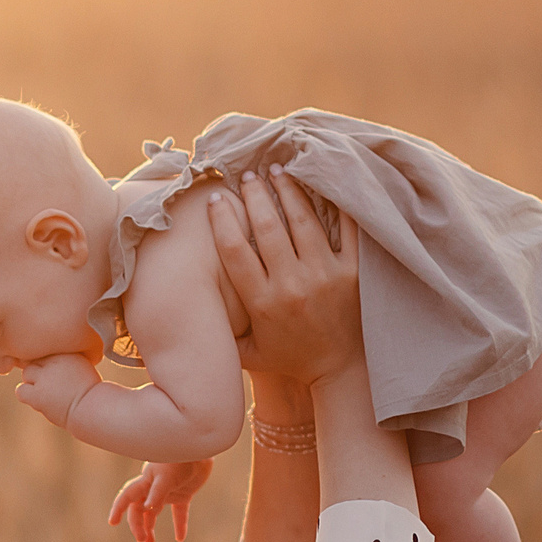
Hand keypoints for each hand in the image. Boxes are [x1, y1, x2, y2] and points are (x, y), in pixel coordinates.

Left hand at [16, 353, 97, 428]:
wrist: (93, 411)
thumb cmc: (89, 394)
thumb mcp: (83, 367)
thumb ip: (66, 361)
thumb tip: (45, 360)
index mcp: (67, 352)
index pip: (46, 350)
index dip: (48, 363)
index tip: (57, 375)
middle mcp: (55, 361)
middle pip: (35, 359)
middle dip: (40, 370)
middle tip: (51, 383)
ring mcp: (45, 377)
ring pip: (27, 373)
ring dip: (33, 382)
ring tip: (46, 392)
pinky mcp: (38, 394)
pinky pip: (21, 391)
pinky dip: (26, 394)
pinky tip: (38, 400)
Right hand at [105, 458, 214, 541]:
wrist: (202, 447)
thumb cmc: (181, 457)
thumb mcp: (168, 476)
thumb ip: (158, 492)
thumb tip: (146, 509)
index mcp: (146, 481)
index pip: (128, 497)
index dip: (119, 509)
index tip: (112, 522)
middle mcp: (153, 487)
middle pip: (139, 509)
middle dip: (137, 525)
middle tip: (142, 540)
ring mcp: (168, 491)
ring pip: (154, 512)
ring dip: (150, 527)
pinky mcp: (184, 493)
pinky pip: (179, 512)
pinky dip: (179, 525)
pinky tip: (180, 538)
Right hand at [209, 171, 362, 390]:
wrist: (341, 370)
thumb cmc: (291, 358)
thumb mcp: (249, 352)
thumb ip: (223, 331)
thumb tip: (188, 309)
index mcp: (263, 304)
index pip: (236, 251)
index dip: (223, 220)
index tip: (217, 199)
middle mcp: (292, 286)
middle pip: (268, 228)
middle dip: (255, 195)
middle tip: (247, 174)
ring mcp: (325, 276)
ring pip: (303, 220)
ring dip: (287, 190)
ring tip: (276, 170)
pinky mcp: (353, 273)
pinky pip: (345, 228)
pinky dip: (334, 202)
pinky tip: (320, 181)